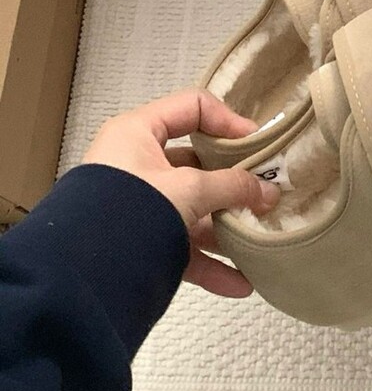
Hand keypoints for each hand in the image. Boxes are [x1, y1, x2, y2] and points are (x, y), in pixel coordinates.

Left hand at [83, 90, 280, 297]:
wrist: (82, 273)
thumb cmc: (135, 207)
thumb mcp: (190, 188)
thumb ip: (234, 186)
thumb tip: (271, 193)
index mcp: (138, 133)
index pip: (192, 107)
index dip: (228, 121)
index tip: (258, 146)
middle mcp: (137, 165)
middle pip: (197, 164)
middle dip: (234, 183)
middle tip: (266, 194)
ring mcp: (138, 207)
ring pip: (192, 209)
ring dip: (226, 226)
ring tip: (258, 239)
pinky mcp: (140, 244)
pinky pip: (181, 247)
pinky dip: (210, 263)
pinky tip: (240, 282)